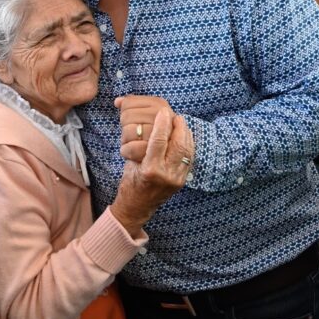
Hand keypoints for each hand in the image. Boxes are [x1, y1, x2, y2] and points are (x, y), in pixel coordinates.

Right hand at [111, 110, 193, 234]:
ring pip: (187, 151)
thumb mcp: (131, 163)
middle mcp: (166, 174)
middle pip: (178, 144)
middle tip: (176, 116)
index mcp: (150, 169)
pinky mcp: (182, 181)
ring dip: (186, 134)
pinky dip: (188, 145)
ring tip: (181, 124)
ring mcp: (176, 179)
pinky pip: (188, 158)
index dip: (162, 123)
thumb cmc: (130, 183)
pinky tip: (184, 137)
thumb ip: (142, 146)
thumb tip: (150, 125)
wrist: (137, 207)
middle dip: (179, 127)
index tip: (164, 111)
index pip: (159, 140)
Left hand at [115, 94, 174, 161]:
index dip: (125, 112)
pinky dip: (126, 152)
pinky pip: (129, 149)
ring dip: (127, 140)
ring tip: (137, 143)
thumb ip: (133, 105)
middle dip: (126, 126)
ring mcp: (161, 140)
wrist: (163, 163)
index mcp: (162, 106)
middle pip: (126, 116)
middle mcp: (165, 119)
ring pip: (127, 131)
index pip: (128, 103)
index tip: (136, 119)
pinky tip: (134, 153)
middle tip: (137, 134)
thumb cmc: (152, 135)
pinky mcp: (154, 159)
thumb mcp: (148, 116)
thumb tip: (117, 101)